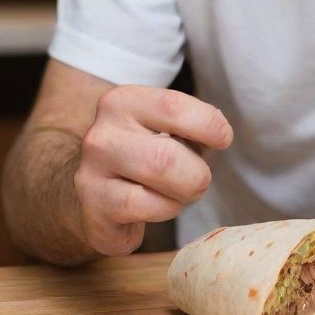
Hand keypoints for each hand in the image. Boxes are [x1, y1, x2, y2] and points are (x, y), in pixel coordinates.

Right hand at [74, 85, 233, 256]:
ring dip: (183, 194)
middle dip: (197, 174)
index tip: (222, 138)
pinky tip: (155, 207)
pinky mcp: (94, 210)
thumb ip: (191, 125)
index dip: (209, 125)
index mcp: (123, 103)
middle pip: (167, 156)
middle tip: (198, 179)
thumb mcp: (165, 128)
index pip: (173, 107)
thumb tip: (218, 132)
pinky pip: (145, 209)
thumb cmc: (146, 154)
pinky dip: (165, 211)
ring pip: (156, 184)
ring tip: (177, 193)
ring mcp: (91, 174)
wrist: (96, 192)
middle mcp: (101, 135)